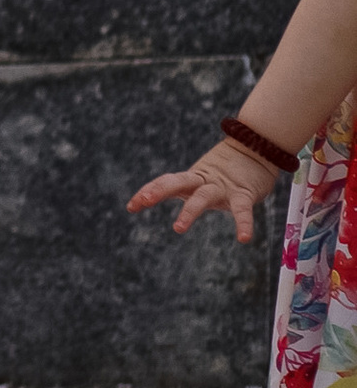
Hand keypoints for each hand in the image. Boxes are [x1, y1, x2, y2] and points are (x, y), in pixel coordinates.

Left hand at [127, 139, 283, 241]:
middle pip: (176, 182)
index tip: (131, 206)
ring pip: (202, 197)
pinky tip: (244, 238)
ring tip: (177, 228)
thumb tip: (165, 193)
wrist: (256, 148)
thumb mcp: (204, 179)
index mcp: (193, 179)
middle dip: (158, 190)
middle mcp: (204, 181)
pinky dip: (244, 223)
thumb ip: (189, 189)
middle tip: (143, 201)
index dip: (148, 192)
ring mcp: (223, 187)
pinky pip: (243, 210)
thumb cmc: (228, 170)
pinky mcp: (244, 192)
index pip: (166, 183)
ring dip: (189, 212)